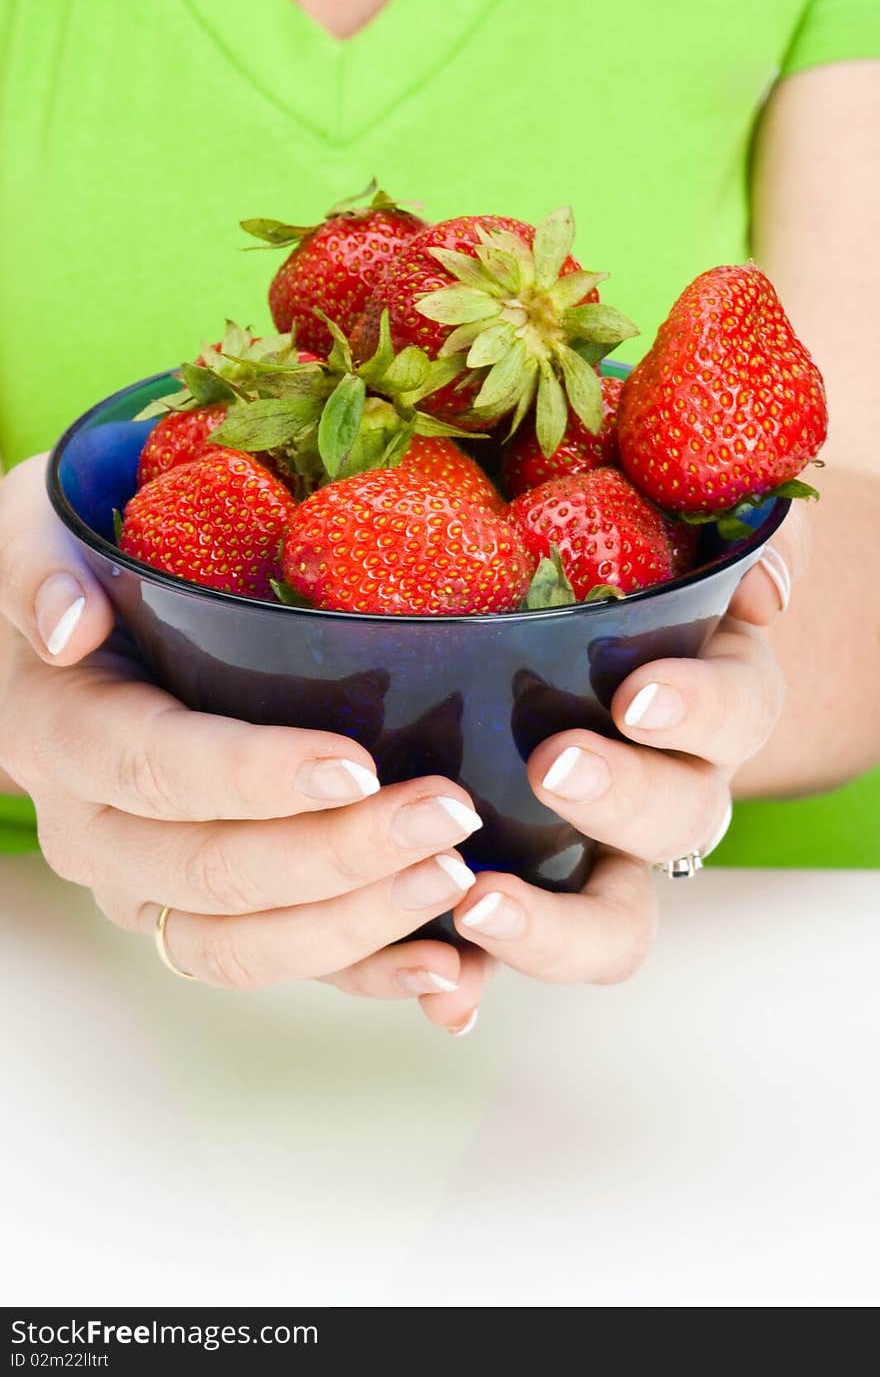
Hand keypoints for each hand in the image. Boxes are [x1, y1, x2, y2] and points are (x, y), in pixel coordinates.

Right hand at [0, 456, 491, 1029]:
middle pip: (216, 872)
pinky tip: (447, 970)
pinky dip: (367, 975)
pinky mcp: (204, 915)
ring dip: (359, 925)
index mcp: (64, 735)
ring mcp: (149, 889)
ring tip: (459, 881)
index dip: (255, 777)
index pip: (158, 769)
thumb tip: (71, 621)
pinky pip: (283, 965)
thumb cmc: (79, 569)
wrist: (66, 653)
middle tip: (447, 815)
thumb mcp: (36, 528)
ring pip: (246, 944)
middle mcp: (99, 835)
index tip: (357, 764)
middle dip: (339, 855)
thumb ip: (39, 560)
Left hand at [435, 511, 809, 1022]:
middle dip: (624, 797)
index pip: (736, 710)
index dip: (699, 709)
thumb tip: (764, 585)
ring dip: (554, 925)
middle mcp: (671, 794)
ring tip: (481, 904)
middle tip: (555, 766)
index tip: (639, 697)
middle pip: (678, 819)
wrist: (564, 668)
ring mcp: (602, 860)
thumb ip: (727, 545)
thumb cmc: (619, 594)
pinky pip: (512, 955)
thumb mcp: (673, 544)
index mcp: (708, 705)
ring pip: (612, 922)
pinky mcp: (528, 900)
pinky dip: (481, 983)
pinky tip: (444, 999)